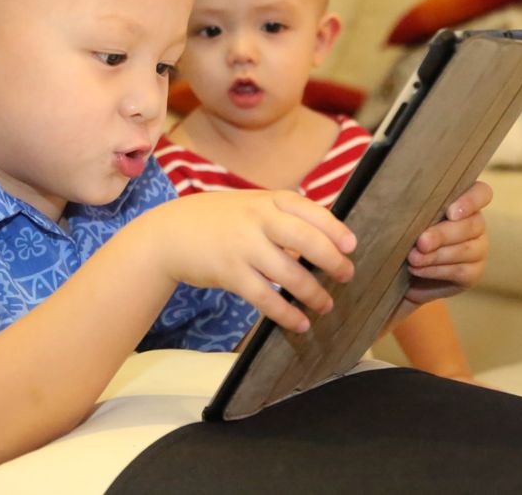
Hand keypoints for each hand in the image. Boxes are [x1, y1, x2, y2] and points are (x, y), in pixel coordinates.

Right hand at [139, 190, 356, 333]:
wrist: (170, 233)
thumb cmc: (219, 220)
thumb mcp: (250, 205)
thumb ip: (282, 216)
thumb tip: (326, 239)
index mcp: (267, 200)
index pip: (309, 210)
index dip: (334, 228)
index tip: (351, 245)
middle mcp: (257, 220)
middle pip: (305, 239)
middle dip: (332, 260)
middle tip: (347, 275)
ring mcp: (243, 247)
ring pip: (288, 273)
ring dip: (313, 293)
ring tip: (326, 304)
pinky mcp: (230, 273)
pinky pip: (265, 298)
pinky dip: (286, 313)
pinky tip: (300, 322)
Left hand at [403, 179, 490, 304]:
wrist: (392, 272)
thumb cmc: (395, 231)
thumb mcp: (395, 211)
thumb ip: (397, 196)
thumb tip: (377, 177)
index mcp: (460, 200)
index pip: (481, 193)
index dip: (471, 200)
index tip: (450, 212)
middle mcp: (474, 223)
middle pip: (473, 224)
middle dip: (444, 234)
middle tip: (420, 242)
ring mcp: (477, 248)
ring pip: (468, 249)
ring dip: (438, 255)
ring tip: (412, 258)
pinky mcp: (471, 272)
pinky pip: (462, 271)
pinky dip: (437, 270)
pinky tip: (418, 270)